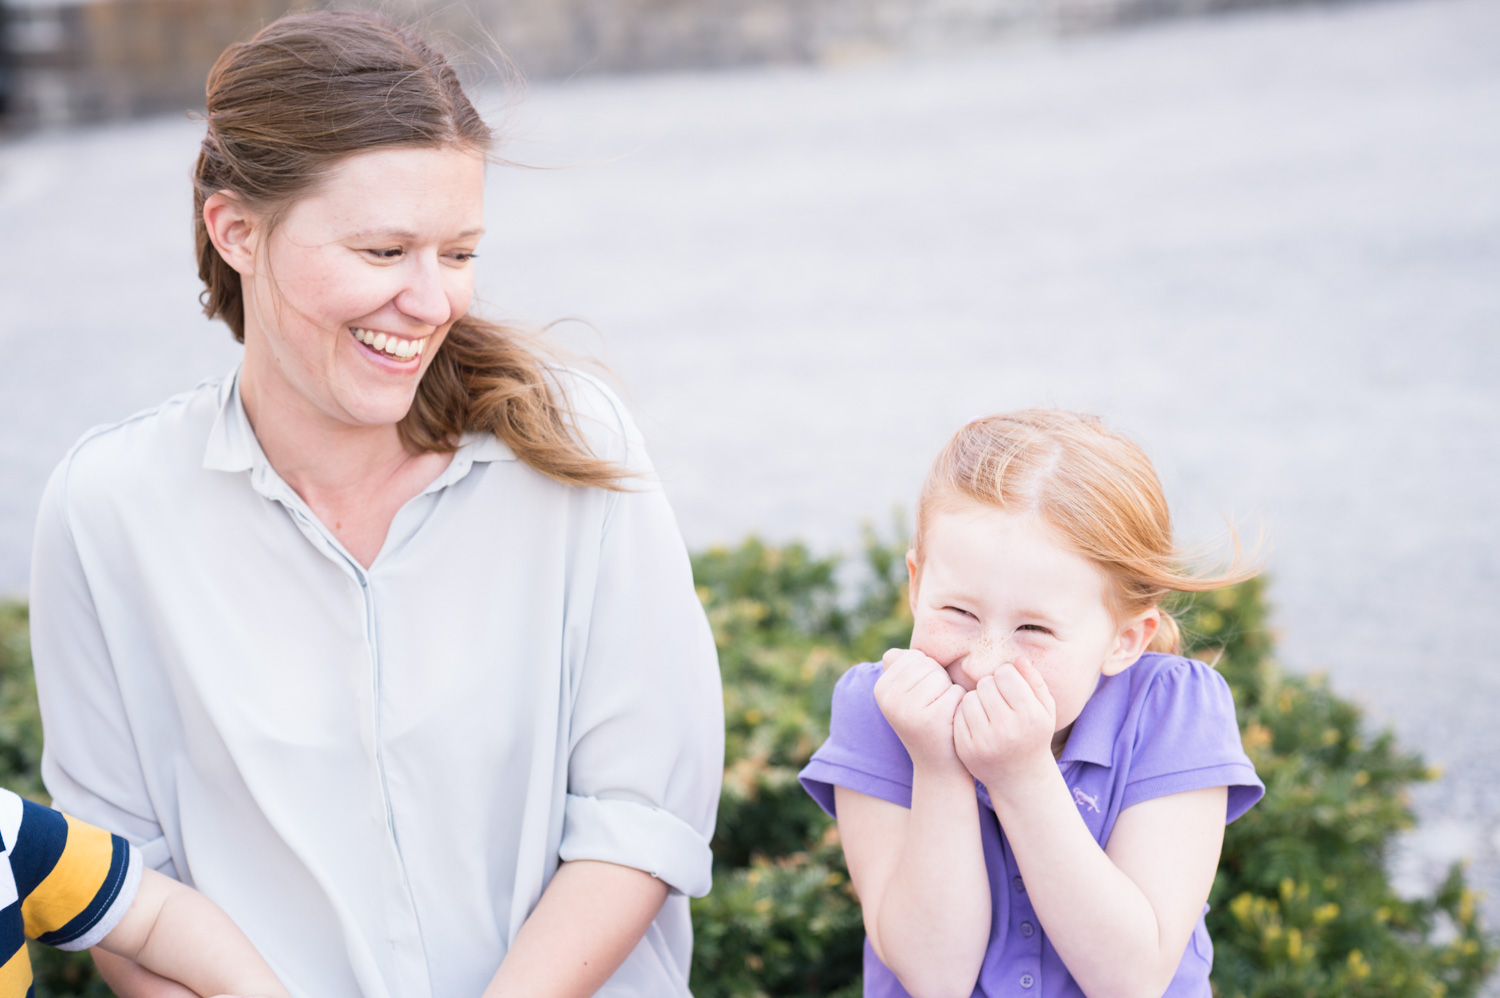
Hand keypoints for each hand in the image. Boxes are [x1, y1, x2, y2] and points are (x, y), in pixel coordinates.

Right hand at [875, 649, 964, 770]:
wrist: (939, 766)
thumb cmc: (927, 722)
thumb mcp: (907, 696)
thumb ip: (900, 671)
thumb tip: (892, 654)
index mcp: (881, 689)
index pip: (914, 657)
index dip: (927, 673)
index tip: (923, 697)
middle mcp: (889, 699)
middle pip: (928, 665)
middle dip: (939, 681)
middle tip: (934, 707)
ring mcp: (908, 710)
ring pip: (942, 677)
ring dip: (949, 692)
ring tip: (941, 713)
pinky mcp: (931, 719)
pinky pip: (956, 692)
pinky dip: (960, 703)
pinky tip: (951, 721)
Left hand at [953, 661, 1056, 790]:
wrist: (1020, 777)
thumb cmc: (1034, 735)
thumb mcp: (1045, 710)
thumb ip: (1035, 681)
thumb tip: (1018, 658)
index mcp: (1029, 715)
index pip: (1005, 674)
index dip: (1006, 676)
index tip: (1009, 687)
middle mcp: (1007, 729)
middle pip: (985, 684)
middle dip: (990, 687)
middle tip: (997, 699)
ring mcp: (984, 741)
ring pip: (969, 698)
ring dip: (976, 700)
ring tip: (987, 710)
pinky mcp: (966, 749)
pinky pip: (958, 715)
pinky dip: (965, 715)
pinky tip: (977, 723)